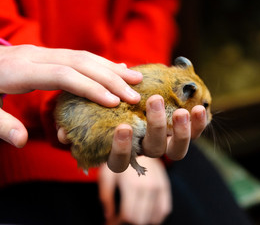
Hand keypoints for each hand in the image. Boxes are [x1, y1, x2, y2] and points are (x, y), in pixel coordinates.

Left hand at [0, 44, 141, 147]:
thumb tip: (20, 141)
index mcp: (17, 70)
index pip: (62, 74)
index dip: (90, 87)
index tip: (114, 102)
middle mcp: (34, 56)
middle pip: (79, 62)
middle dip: (110, 78)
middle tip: (135, 94)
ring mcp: (42, 52)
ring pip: (83, 56)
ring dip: (111, 67)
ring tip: (136, 79)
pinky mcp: (48, 54)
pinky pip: (79, 56)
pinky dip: (101, 63)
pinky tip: (118, 68)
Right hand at [58, 95, 207, 172]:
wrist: (136, 99)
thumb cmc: (108, 109)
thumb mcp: (91, 115)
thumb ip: (77, 124)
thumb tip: (60, 134)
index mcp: (123, 151)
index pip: (120, 161)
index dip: (122, 148)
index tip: (122, 127)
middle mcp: (146, 150)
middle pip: (153, 150)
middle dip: (154, 126)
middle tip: (152, 101)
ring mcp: (166, 143)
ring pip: (176, 149)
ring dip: (180, 130)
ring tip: (180, 110)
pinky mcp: (183, 133)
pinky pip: (195, 134)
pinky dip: (199, 124)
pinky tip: (198, 107)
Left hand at [99, 157, 171, 224]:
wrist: (139, 142)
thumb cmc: (120, 159)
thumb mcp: (107, 174)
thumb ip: (105, 196)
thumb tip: (108, 216)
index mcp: (132, 184)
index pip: (128, 215)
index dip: (117, 222)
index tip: (111, 221)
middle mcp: (148, 187)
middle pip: (140, 219)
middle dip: (127, 223)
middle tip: (119, 219)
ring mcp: (159, 188)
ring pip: (152, 218)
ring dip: (141, 220)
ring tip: (131, 215)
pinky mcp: (166, 187)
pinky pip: (164, 211)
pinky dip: (154, 216)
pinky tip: (144, 212)